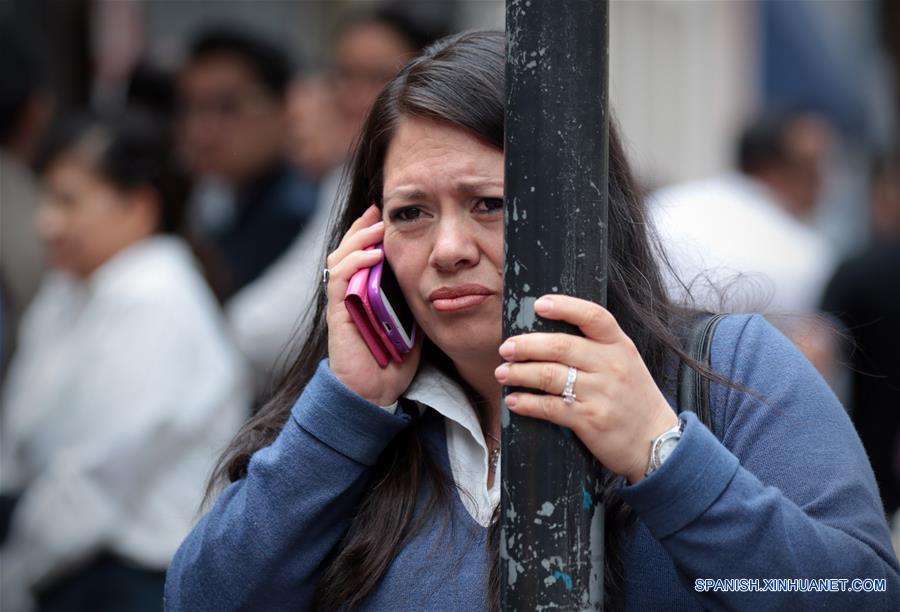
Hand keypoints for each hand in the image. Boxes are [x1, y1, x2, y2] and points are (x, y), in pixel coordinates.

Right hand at [326, 204, 421, 405]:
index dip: (371, 231)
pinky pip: (339, 280)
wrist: (375, 391)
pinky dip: (355, 263)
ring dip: (359, 239)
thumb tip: (438, 276)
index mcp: (364, 290)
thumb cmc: (393, 358)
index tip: (387, 213)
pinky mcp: (338, 313)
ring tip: (378, 226)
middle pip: (348, 248)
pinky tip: (373, 254)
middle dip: (363, 226)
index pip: (362, 252)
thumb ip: (414, 297)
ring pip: (340, 258)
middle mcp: (349, 292)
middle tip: (380, 209)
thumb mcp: (412, 320)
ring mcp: (341, 301)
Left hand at [494, 295, 678, 483]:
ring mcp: (600, 393)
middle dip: (526, 346)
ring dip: (519, 373)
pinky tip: (514, 400)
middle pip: (560, 346)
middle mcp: (611, 365)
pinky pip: (549, 407)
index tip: (539, 304)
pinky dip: (526, 403)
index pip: (593, 316)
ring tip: (502, 373)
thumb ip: (598, 347)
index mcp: (620, 346)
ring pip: (549, 376)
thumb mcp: (627, 363)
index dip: (564, 307)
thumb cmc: (635, 400)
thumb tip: (551, 335)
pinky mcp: (590, 420)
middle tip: (506, 348)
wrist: (657, 443)